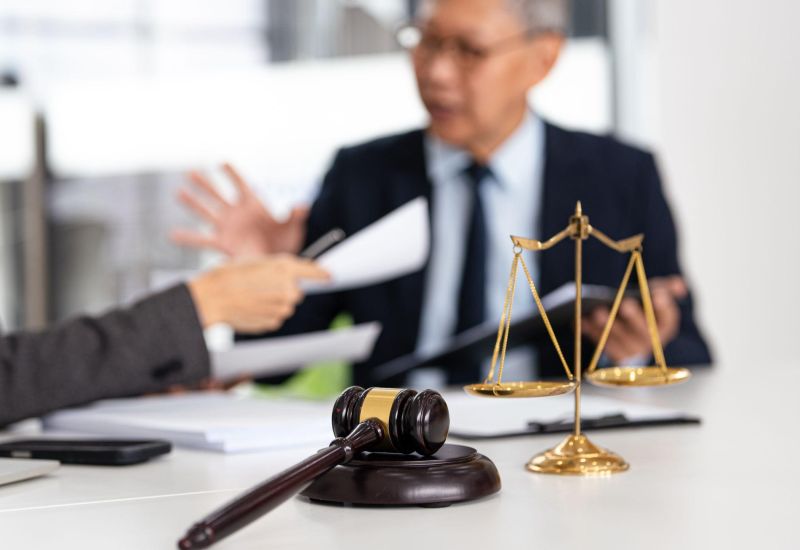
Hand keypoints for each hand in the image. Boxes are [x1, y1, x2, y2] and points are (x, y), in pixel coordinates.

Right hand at [171, 163, 308, 257]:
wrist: (279, 263)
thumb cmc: (287, 242)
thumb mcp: (293, 228)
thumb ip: (294, 215)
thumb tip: (302, 205)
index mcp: (254, 205)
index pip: (242, 185)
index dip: (233, 173)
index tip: (222, 162)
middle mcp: (237, 214)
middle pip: (218, 195)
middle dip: (205, 184)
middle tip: (190, 172)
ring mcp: (228, 228)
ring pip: (207, 212)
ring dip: (193, 203)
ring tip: (178, 192)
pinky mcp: (223, 244)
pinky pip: (202, 240)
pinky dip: (187, 238)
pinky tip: (172, 234)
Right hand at [187, 255, 328, 332]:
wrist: (213, 298)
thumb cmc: (230, 275)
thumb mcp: (257, 261)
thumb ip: (279, 267)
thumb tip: (295, 274)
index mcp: (285, 268)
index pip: (314, 272)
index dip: (322, 274)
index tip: (330, 276)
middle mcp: (289, 289)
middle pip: (297, 292)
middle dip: (285, 289)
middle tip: (263, 286)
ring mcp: (283, 308)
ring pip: (286, 305)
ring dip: (274, 302)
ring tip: (253, 296)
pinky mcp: (275, 322)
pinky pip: (276, 316)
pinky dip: (266, 313)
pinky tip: (251, 307)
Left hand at [581, 276, 686, 362]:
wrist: (630, 329)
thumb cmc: (644, 307)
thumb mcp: (656, 295)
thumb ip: (666, 288)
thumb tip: (678, 285)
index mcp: (665, 325)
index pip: (668, 317)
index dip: (664, 306)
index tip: (657, 294)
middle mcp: (650, 341)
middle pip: (643, 332)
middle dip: (634, 317)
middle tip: (625, 304)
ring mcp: (632, 350)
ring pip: (620, 340)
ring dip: (608, 326)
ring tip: (598, 312)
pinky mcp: (613, 354)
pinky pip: (601, 344)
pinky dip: (591, 332)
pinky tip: (583, 320)